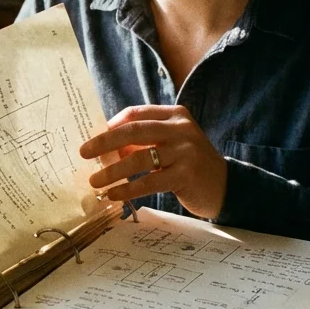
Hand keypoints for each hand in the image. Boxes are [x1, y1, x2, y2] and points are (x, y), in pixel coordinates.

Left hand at [78, 105, 227, 219]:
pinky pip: (149, 181)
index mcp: (175, 115)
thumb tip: (105, 148)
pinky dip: (128, 188)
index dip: (111, 126)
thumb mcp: (169, 145)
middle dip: (104, 142)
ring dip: (113, 171)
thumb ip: (144, 142)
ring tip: (95, 181)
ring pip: (139, 158)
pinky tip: (114, 194)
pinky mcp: (186, 175)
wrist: (225, 186)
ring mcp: (185, 151)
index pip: (136, 113)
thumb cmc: (189, 164)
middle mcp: (181, 129)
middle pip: (134, 131)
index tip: (93, 139)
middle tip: (83, 153)